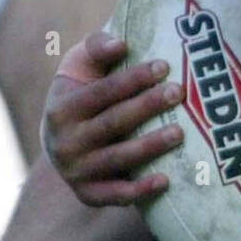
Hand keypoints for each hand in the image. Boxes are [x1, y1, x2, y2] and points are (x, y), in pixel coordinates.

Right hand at [41, 31, 183, 206]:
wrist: (60, 140)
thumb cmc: (82, 91)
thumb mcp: (80, 65)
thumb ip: (97, 47)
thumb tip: (120, 45)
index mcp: (62, 108)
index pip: (102, 92)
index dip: (132, 79)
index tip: (164, 66)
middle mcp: (65, 142)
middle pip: (113, 123)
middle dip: (147, 107)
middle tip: (179, 92)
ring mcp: (76, 171)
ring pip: (117, 158)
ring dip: (149, 147)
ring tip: (180, 133)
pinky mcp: (88, 194)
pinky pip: (115, 195)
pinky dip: (139, 191)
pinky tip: (166, 181)